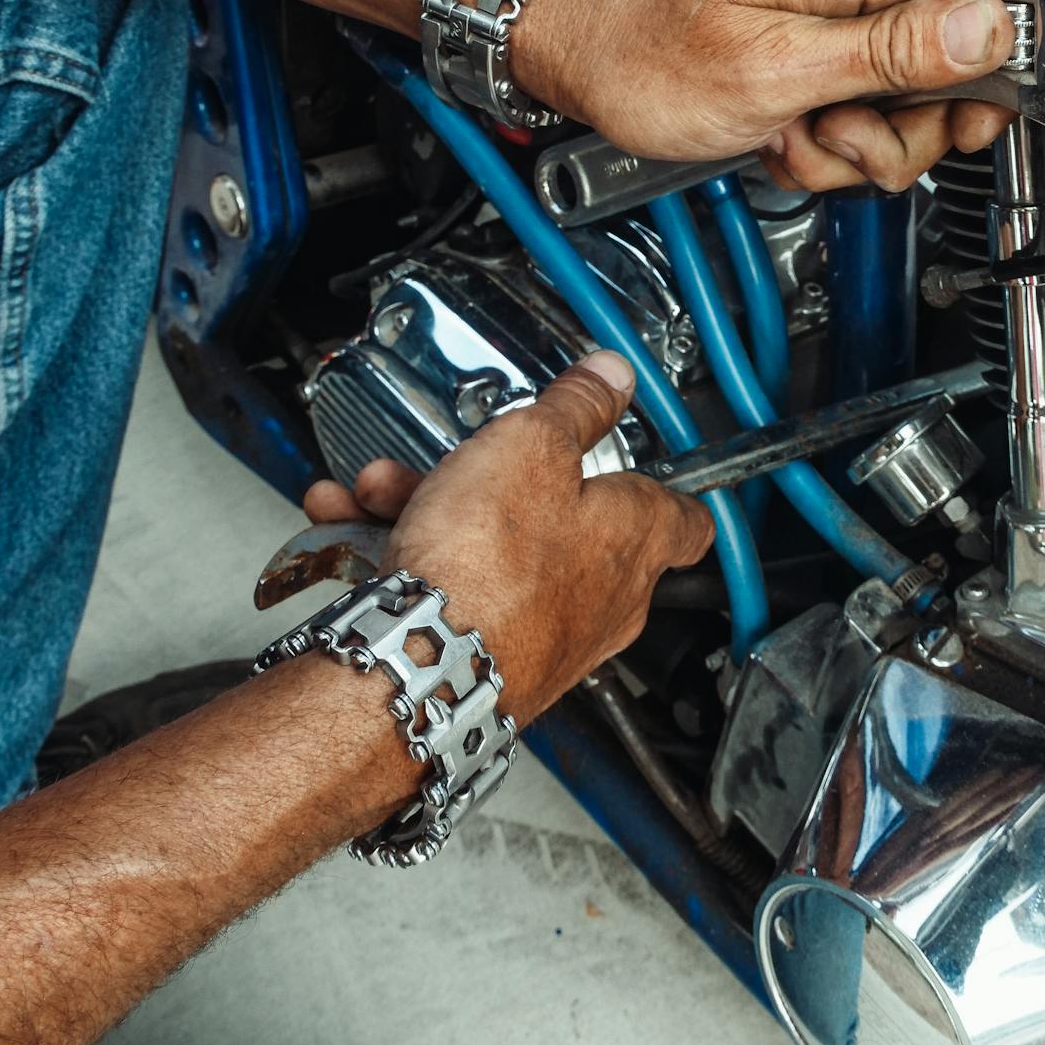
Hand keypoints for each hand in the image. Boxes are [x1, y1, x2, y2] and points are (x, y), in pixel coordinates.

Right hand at [302, 352, 713, 724]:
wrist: (419, 669)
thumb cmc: (491, 566)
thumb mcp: (534, 444)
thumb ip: (575, 405)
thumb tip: (611, 376)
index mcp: (637, 537)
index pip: (686, 518)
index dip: (666, 484)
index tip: (642, 463)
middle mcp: (606, 596)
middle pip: (563, 518)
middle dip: (499, 479)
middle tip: (464, 460)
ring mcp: (550, 633)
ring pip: (497, 550)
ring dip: (436, 509)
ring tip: (387, 490)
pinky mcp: (493, 659)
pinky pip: (455, 592)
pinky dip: (407, 559)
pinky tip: (358, 531)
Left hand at [513, 0, 1016, 192]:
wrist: (583, 55)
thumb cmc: (650, 53)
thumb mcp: (779, 67)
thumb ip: (892, 49)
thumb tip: (992, 28)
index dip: (981, 72)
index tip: (944, 118)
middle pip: (955, 66)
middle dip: (900, 127)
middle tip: (836, 132)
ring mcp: (844, 10)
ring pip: (908, 105)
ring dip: (856, 146)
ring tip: (794, 132)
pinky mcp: (823, 47)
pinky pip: (863, 112)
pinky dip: (825, 142)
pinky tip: (781, 133)